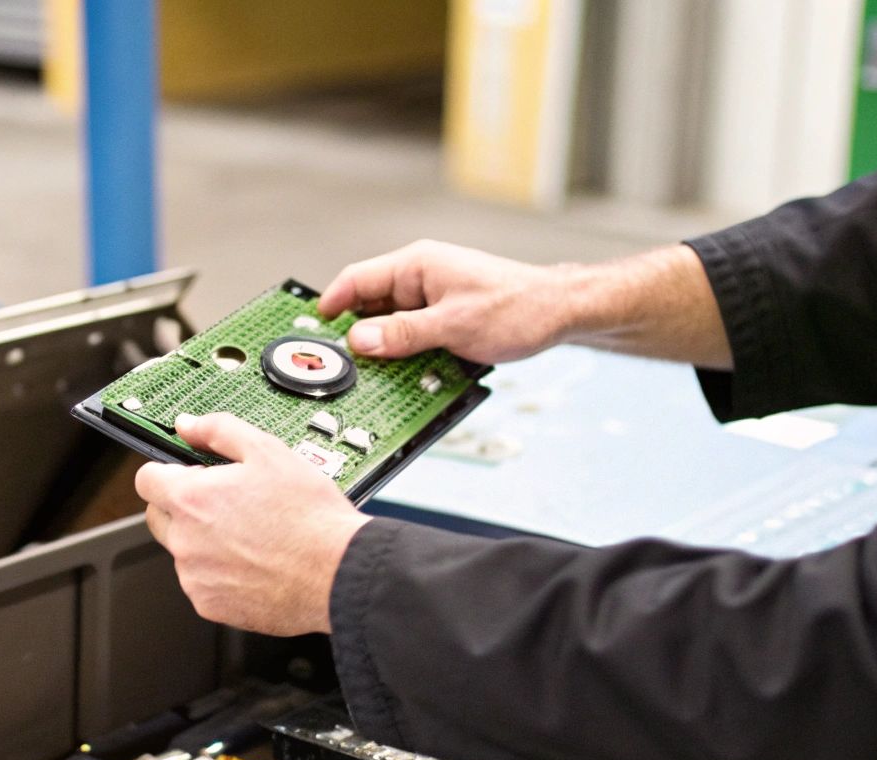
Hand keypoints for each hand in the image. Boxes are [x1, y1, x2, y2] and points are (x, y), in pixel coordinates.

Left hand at [135, 413, 369, 635]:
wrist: (337, 572)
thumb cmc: (309, 516)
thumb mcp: (267, 452)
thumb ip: (218, 431)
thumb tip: (188, 425)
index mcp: (191, 499)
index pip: (146, 480)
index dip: (167, 473)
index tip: (188, 475)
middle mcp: (185, 541)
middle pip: (159, 517)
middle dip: (182, 507)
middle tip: (226, 504)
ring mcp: (195, 577)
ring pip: (184, 552)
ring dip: (203, 542)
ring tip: (250, 536)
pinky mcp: (210, 605)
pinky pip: (202, 583)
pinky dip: (220, 574)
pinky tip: (254, 563)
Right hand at [318, 239, 579, 363]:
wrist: (563, 312)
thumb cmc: (519, 307)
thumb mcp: (455, 325)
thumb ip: (404, 333)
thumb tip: (360, 340)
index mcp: (417, 265)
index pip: (357, 279)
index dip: (331, 304)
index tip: (314, 329)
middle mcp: (422, 278)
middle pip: (370, 307)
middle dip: (358, 336)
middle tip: (343, 364)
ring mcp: (434, 299)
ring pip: (392, 327)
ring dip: (387, 351)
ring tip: (378, 376)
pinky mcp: (446, 319)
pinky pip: (414, 337)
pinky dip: (408, 356)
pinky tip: (410, 375)